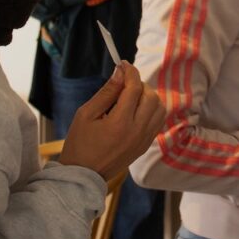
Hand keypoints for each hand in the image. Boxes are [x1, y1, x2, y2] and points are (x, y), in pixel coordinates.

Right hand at [59, 61, 165, 179]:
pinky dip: (151, 109)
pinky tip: (136, 110)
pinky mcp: (146, 145)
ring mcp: (144, 140)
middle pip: (151, 96)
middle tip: (124, 84)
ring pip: (159, 108)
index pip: (134, 88)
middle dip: (139, 84)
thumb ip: (106, 92)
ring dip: (148, 97)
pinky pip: (158, 120)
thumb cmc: (79, 143)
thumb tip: (120, 72)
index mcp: (120, 123)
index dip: (130, 72)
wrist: (83, 175)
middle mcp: (137, 131)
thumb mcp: (86, 114)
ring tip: (130, 97)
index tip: (123, 64)